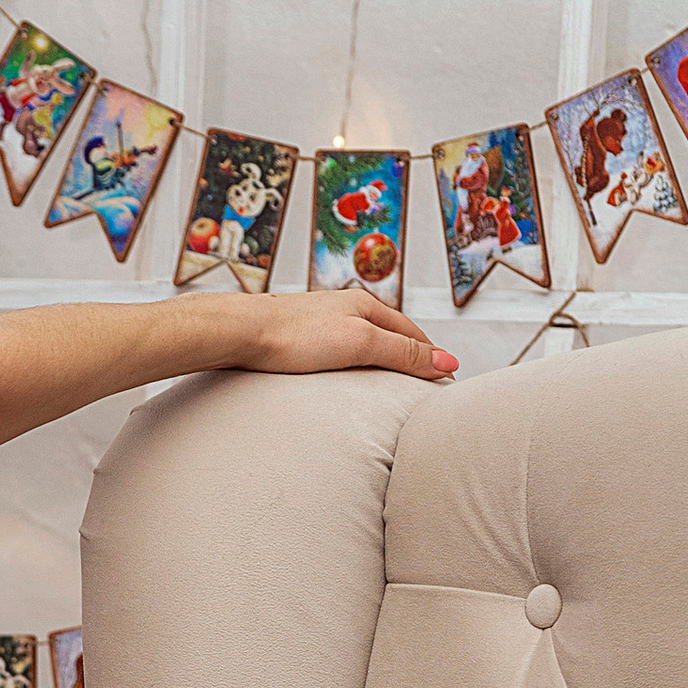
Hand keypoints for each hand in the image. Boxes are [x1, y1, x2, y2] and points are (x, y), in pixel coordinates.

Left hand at [230, 287, 456, 385]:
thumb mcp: (360, 343)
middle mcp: (344, 309)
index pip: (411, 333)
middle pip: (389, 334)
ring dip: (382, 359)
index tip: (448, 377)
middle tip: (426, 381)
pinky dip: (354, 364)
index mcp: (364, 306)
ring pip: (362, 341)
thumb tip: (447, 362)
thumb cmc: (295, 336)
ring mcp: (320, 322)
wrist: (239, 332)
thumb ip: (402, 353)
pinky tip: (346, 376)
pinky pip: (338, 351)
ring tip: (393, 382)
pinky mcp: (298, 338)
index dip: (431, 356)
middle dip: (410, 355)